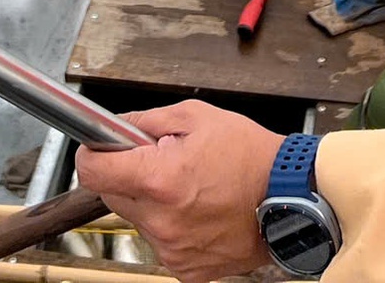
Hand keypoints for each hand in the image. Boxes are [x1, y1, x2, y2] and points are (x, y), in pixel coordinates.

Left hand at [74, 102, 282, 280]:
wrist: (292, 199)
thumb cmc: (252, 157)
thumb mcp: (196, 117)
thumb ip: (148, 121)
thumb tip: (117, 127)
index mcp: (158, 180)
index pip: (92, 172)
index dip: (93, 155)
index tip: (101, 149)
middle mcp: (161, 220)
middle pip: (113, 195)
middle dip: (129, 176)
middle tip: (161, 161)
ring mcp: (172, 249)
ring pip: (138, 219)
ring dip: (153, 202)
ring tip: (190, 187)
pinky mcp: (186, 269)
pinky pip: (162, 242)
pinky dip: (173, 226)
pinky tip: (200, 210)